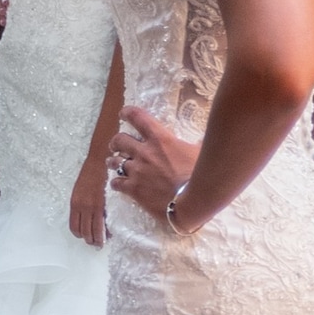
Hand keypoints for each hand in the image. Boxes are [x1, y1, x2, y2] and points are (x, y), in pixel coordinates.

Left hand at [68, 152, 107, 247]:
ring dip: (98, 239)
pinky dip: (106, 232)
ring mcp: (92, 207)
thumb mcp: (81, 190)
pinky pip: (103, 224)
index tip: (86, 237)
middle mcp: (81, 207)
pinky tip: (109, 233)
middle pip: (83, 232)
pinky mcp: (103, 205)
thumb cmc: (91, 173)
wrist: (100, 160)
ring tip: (103, 241)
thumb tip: (87, 216)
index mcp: (75, 203)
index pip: (74, 227)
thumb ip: (82, 204)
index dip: (80, 235)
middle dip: (90, 240)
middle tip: (96, 242)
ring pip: (93, 231)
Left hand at [108, 104, 199, 225]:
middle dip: (116, 141)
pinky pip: (117, 183)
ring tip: (112, 162)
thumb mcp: (200, 153)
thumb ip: (195, 145)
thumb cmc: (199, 174)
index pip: (138, 118)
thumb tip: (202, 140)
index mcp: (160, 138)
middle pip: (120, 140)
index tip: (123, 114)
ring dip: (113, 161)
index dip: (128, 113)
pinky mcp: (133, 189)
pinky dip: (115, 182)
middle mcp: (144, 152)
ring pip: (115, 161)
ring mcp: (137, 171)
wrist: (191, 201)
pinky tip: (116, 184)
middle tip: (116, 145)